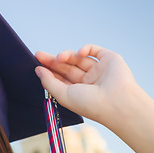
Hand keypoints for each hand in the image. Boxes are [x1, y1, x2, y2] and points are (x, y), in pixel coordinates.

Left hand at [35, 44, 153, 152]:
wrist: (116, 102)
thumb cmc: (90, 104)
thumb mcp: (63, 95)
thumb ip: (49, 82)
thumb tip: (38, 70)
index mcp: (78, 92)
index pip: (61, 79)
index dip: (49, 71)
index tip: (37, 65)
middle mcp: (88, 82)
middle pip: (67, 67)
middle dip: (53, 61)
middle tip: (39, 55)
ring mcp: (98, 70)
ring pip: (78, 58)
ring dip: (67, 56)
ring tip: (59, 58)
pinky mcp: (109, 60)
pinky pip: (94, 50)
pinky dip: (85, 49)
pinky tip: (79, 53)